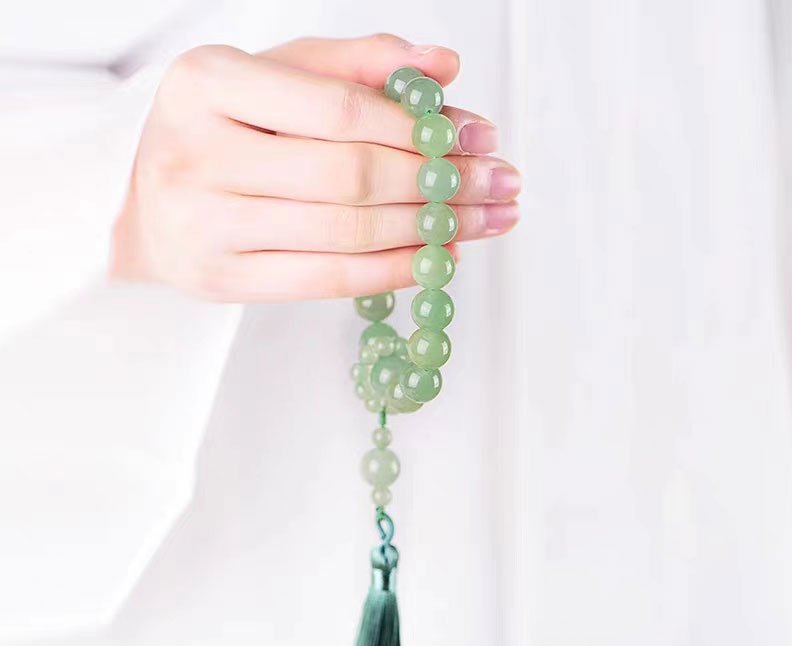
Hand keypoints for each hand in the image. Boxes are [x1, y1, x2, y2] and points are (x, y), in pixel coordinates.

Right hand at [110, 35, 520, 300]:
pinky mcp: (223, 281)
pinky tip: (436, 258)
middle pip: (351, 176)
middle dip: (440, 184)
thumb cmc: (217, 133)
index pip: (339, 108)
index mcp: (208, 82)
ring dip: (430, 230)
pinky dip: (393, 270)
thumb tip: (444, 66)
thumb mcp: (274, 76)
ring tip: (481, 221)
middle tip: (497, 185)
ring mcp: (207, 225)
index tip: (476, 137)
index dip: (419, 128)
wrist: (140, 205)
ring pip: (346, 232)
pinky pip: (328, 280)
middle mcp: (199, 154)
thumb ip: (357, 63)